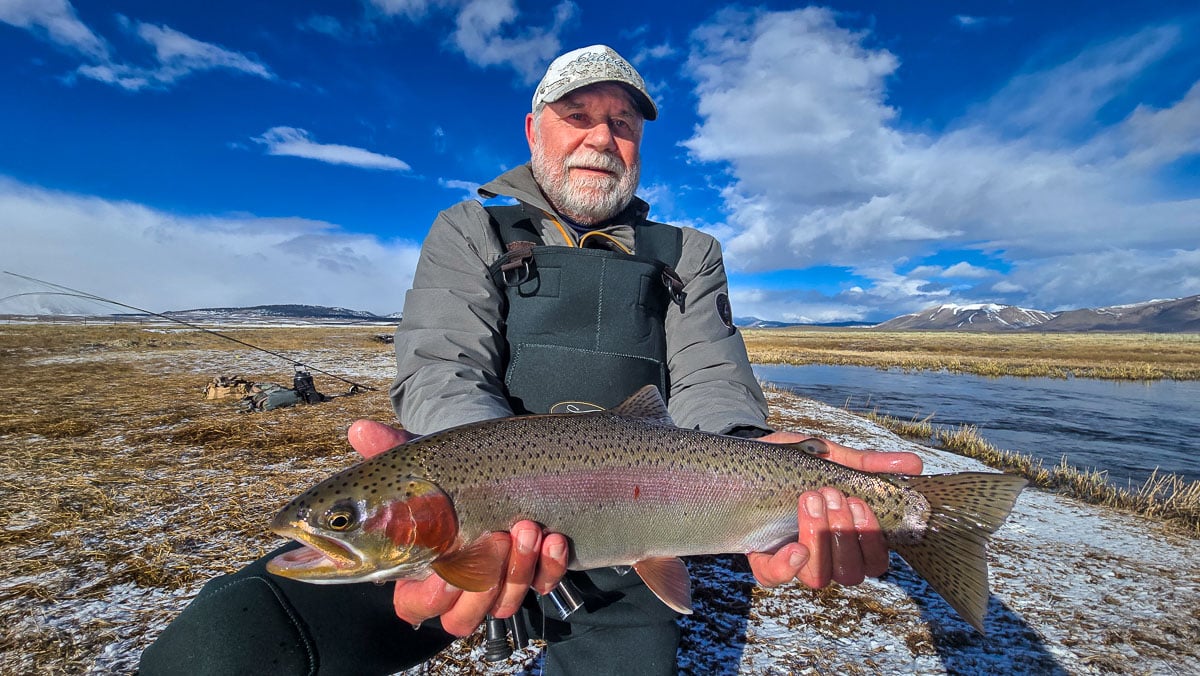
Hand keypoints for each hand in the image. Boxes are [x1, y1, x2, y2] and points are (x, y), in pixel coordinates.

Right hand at [346, 420, 569, 635]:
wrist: (497, 465)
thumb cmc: (449, 475)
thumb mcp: (422, 462)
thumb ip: (390, 450)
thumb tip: (359, 429)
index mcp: (418, 572)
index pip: (415, 605)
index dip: (432, 595)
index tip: (445, 568)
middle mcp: (459, 587)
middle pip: (462, 617)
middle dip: (483, 583)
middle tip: (497, 537)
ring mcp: (498, 585)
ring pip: (503, 606)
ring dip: (518, 570)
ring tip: (528, 528)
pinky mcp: (534, 575)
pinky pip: (543, 586)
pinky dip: (550, 567)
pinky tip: (554, 538)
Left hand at [745, 432, 922, 589]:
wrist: (756, 451)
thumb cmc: (801, 461)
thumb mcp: (835, 458)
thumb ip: (870, 465)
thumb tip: (915, 464)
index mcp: (849, 537)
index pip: (875, 561)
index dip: (872, 540)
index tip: (859, 502)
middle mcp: (826, 555)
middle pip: (850, 573)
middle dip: (844, 534)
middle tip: (832, 494)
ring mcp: (794, 559)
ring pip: (819, 578)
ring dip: (821, 540)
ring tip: (811, 499)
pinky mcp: (763, 557)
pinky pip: (774, 578)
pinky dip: (787, 567)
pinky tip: (794, 547)